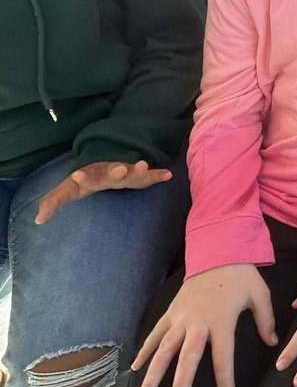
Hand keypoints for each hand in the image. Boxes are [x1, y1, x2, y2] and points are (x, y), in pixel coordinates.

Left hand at [35, 160, 171, 224]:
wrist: (104, 165)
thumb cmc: (85, 181)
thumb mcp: (67, 190)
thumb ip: (53, 202)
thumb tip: (38, 220)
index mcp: (91, 176)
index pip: (85, 177)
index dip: (82, 177)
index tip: (77, 174)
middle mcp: (109, 172)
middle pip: (113, 171)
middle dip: (117, 170)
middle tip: (121, 168)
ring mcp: (125, 173)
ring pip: (132, 172)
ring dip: (138, 170)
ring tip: (144, 165)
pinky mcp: (138, 178)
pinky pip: (149, 177)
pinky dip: (157, 175)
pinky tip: (168, 174)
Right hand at [133, 264, 275, 386]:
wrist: (218, 250)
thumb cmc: (241, 275)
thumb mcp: (260, 295)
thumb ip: (265, 321)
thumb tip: (272, 342)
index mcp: (221, 321)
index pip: (223, 357)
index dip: (225, 379)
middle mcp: (198, 323)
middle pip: (187, 358)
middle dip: (180, 384)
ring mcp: (181, 318)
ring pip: (164, 350)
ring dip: (153, 373)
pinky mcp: (171, 312)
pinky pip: (156, 334)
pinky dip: (145, 350)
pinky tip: (135, 367)